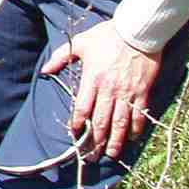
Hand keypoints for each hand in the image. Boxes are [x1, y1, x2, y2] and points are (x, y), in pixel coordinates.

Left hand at [44, 20, 162, 162]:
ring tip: (111, 155)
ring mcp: (127, 93)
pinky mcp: (143, 92)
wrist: (137, 31)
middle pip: (101, 121)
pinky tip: (132, 138)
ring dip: (115, 141)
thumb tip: (45, 70)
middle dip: (95, 142)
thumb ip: (61, 57)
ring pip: (120, 123)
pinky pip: (139, 115)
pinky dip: (136, 128)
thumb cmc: (107, 36)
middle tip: (92, 157)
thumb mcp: (80, 43)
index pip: (82, 109)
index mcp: (92, 79)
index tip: (75, 136)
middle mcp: (109, 90)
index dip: (78, 125)